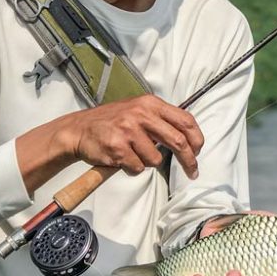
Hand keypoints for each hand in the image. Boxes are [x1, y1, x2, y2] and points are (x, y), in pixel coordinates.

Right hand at [61, 94, 203, 178]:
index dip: (197, 138)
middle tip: (193, 172)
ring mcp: (128, 131)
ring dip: (147, 162)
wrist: (78, 129)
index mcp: (150, 103)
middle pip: (178, 141)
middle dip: (188, 161)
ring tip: (132, 153)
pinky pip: (137, 167)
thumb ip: (161, 119)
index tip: (198, 152)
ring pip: (155, 159)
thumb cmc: (112, 122)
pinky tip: (121, 158)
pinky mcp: (117, 148)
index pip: (185, 120)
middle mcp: (141, 114)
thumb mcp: (138, 110)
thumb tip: (190, 138)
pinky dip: (132, 168)